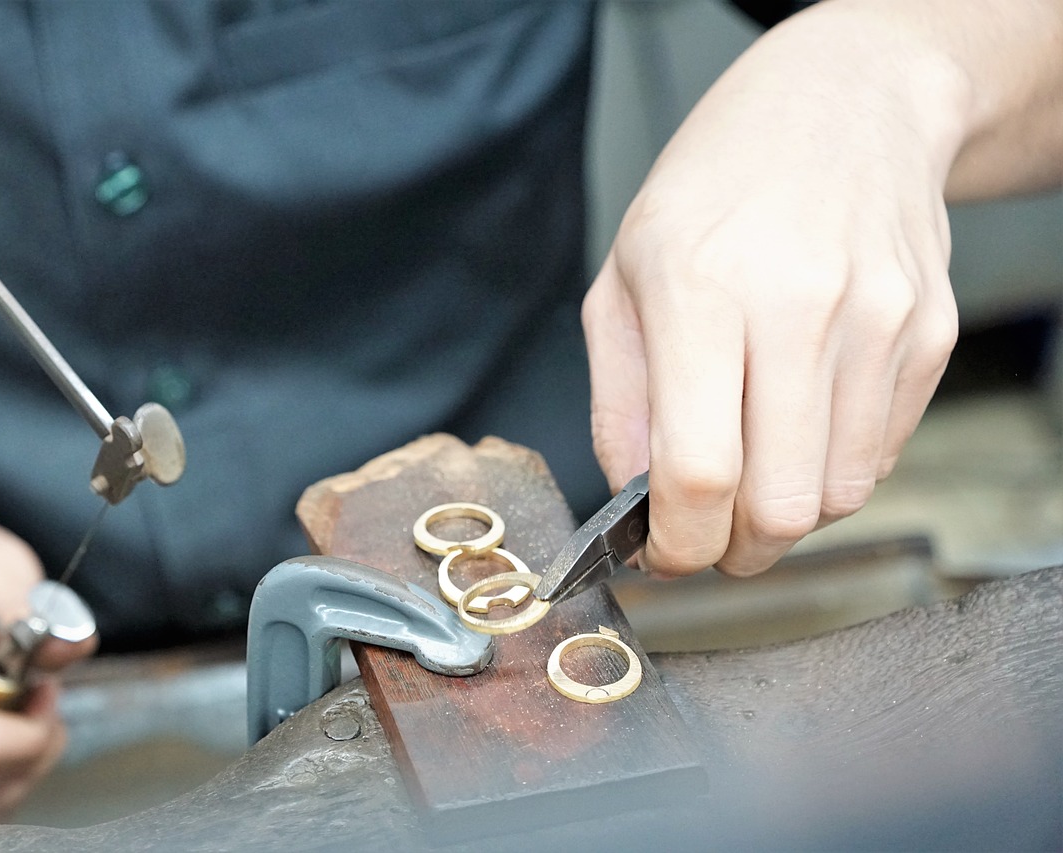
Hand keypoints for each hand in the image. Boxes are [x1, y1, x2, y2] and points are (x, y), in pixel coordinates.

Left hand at [583, 12, 960, 577]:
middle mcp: (798, 306)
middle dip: (735, 549)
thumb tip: (633, 499)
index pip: (699, 471)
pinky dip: (833, 468)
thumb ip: (619, 401)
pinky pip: (881, 455)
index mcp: (700, 290)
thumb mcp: (623, 280)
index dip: (678, 543)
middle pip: (780, 506)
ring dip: (786, 514)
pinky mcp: (928, 332)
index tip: (666, 553)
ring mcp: (877, 320)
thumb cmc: (714, 192)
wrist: (842, 106)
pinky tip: (801, 420)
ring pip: (837, 495)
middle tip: (709, 533)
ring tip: (753, 465)